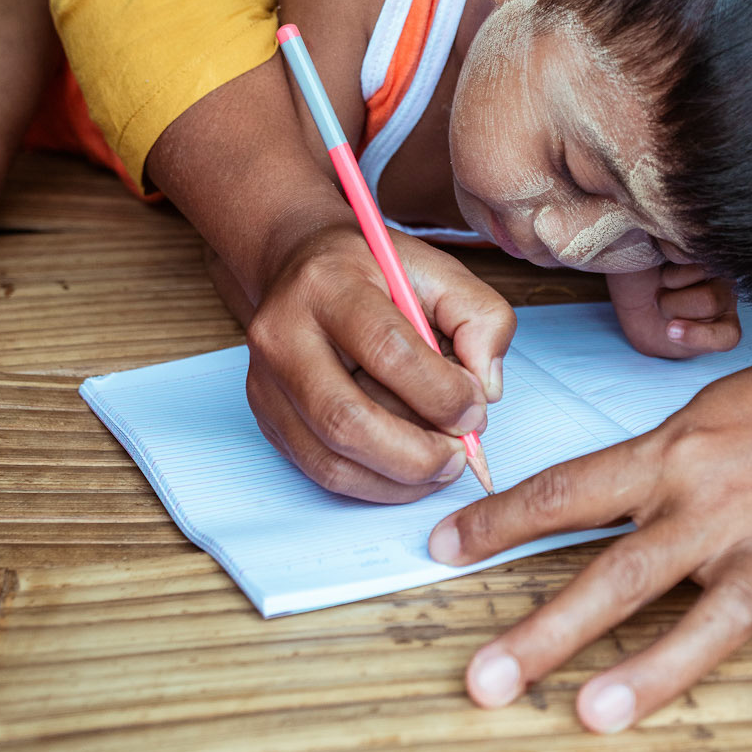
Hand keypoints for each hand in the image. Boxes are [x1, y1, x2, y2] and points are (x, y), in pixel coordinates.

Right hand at [246, 221, 514, 501]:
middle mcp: (283, 335)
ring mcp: (267, 382)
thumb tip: (484, 390)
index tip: (475, 410)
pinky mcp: (266, 418)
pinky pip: (321, 472)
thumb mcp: (437, 270)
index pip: (387, 350)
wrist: (298, 266)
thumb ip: (479, 317)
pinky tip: (408, 470)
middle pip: (346, 419)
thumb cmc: (373, 272)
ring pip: (331, 460)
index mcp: (328, 284)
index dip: (440, 393)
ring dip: (399, 480)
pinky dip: (375, 485)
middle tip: (460, 456)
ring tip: (441, 466)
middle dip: (416, 455)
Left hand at [427, 280, 751, 739]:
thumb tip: (562, 513)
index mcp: (672, 457)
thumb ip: (639, 473)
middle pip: (622, 570)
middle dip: (550, 629)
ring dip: (655, 666)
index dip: (500, 519)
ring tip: (598, 714)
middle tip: (488, 680)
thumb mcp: (697, 420)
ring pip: (712, 612)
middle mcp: (716, 503)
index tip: (438, 550)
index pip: (570, 490)